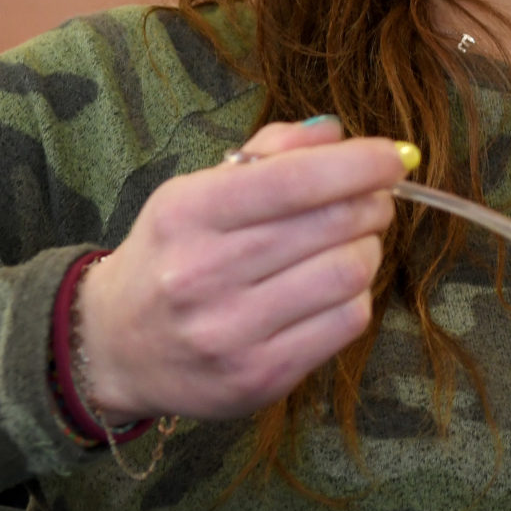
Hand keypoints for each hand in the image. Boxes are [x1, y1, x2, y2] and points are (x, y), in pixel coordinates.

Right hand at [78, 118, 404, 421]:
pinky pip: (348, 322)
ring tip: (351, 244)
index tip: (392, 157)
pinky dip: (356, 296)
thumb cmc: (172, 256)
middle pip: (334, 224)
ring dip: (368, 249)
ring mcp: (231, 331)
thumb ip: (267, 156)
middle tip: (374, 200)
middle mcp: (203, 273)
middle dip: (372, 203)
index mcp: (186, 213)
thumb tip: (336, 133)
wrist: (118, 347)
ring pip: (349, 272)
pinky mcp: (261, 377)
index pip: (294, 180)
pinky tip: (333, 289)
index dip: (359, 164)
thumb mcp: (196, 193)